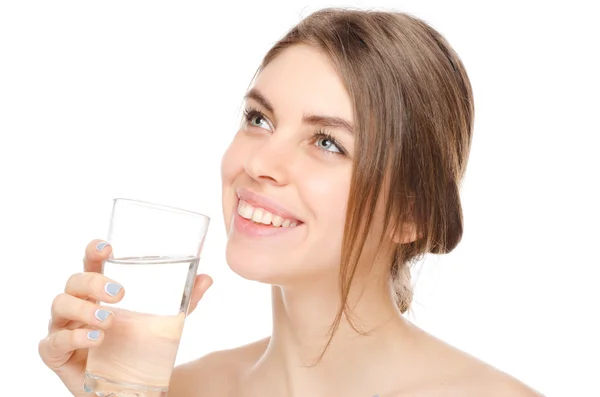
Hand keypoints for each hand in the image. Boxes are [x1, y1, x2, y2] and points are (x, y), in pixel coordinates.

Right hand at [38, 239, 212, 395]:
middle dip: (94, 283)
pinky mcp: (55, 354)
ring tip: (110, 321)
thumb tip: (207, 278)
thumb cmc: (137, 348)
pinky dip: (74, 337)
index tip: (107, 246)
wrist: (128, 387)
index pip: (91, 264)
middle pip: (74, 281)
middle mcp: (78, 305)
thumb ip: (186, 301)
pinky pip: (53, 341)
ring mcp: (62, 328)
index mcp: (99, 292)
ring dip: (85, 310)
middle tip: (120, 293)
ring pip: (59, 304)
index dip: (94, 251)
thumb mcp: (166, 323)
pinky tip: (96, 339)